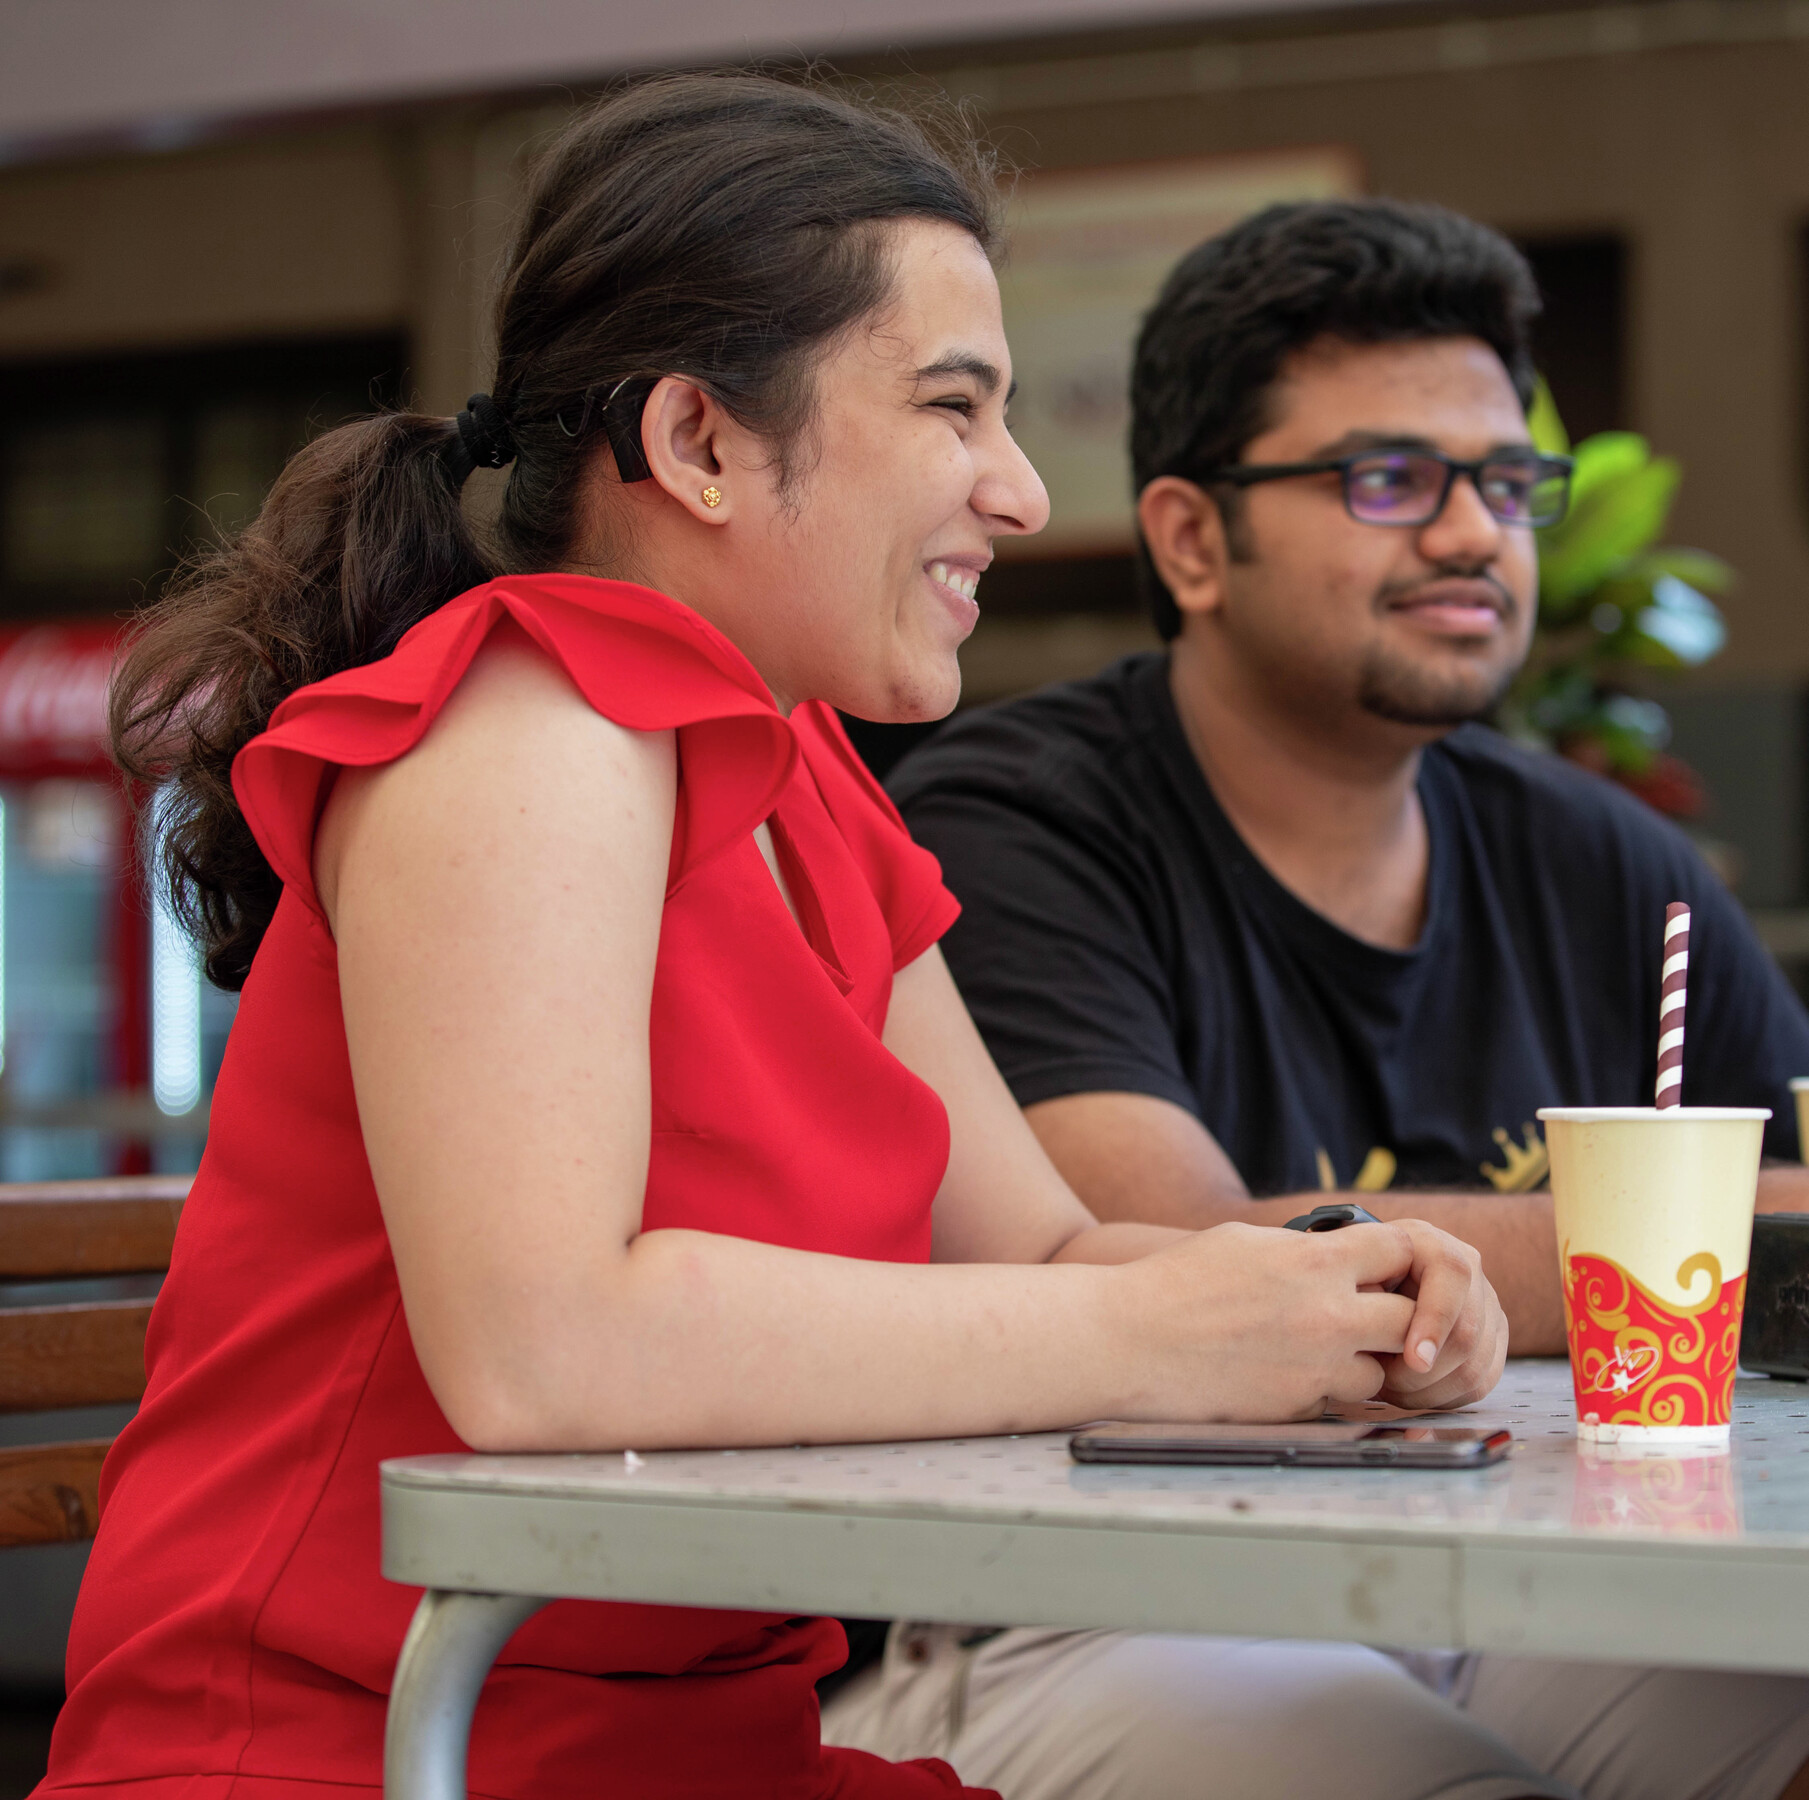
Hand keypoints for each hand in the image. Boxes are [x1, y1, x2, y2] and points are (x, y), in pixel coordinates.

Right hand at [1108, 1219, 1439, 1421]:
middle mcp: (1327, 1315)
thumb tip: (1335, 1256)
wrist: (1129, 1340)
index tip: (1380, 1269)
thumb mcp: (1244, 1241)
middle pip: (1408, 1320)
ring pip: (1379, 1373)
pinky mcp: (1296, 1408)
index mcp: (1314, 1262)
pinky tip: (1286, 1377)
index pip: (1400, 1252)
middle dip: (1394, 1319)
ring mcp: (1316, 1367)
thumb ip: (1301, 1250)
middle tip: (1365, 1317)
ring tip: (1317, 1351)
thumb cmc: (1176, 1283)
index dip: (1395, 1260)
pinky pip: (1336, 1403)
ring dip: (1362, 1363)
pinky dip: (1324, 1394)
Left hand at [1370, 1217, 1507, 1410]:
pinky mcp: (1492, 1340)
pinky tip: (1411, 1392)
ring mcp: (1486, 1306)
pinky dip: (1444, 1398)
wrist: (1374, 1282)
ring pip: (1475, 1368)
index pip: (1452, 1276)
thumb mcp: (1351, 1275)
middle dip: (1423, 1371)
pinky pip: (1480, 1384)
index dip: (1435, 1322)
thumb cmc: (1357, 1279)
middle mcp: (1470, 1271)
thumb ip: (1364, 1294)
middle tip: (1382, 1383)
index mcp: (1434, 1245)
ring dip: (1429, 1390)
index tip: (1414, 1360)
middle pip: (1467, 1334)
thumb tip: (1378, 1330)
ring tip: (1389, 1388)